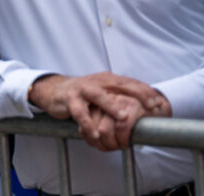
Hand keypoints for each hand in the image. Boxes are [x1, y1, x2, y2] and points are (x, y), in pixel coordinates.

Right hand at [28, 73, 169, 149]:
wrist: (53, 90)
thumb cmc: (82, 94)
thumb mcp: (102, 91)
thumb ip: (119, 96)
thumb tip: (144, 107)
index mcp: (107, 79)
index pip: (130, 82)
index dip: (145, 91)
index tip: (159, 102)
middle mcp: (96, 81)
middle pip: (120, 85)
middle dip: (137, 95)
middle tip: (150, 107)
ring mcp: (82, 89)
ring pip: (99, 96)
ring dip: (111, 107)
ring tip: (123, 117)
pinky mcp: (70, 99)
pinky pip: (79, 112)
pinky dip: (87, 123)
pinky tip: (94, 133)